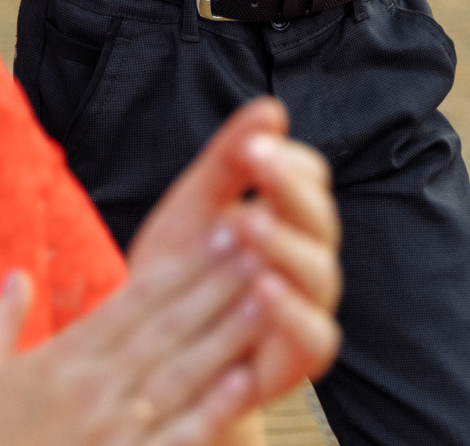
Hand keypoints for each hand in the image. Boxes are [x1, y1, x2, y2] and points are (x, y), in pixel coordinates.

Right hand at [0, 261, 263, 445]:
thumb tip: (16, 276)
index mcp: (61, 362)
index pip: (136, 301)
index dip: (184, 264)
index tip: (223, 228)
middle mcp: (92, 392)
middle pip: (169, 326)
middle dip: (220, 283)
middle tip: (266, 240)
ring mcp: (110, 435)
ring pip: (182, 375)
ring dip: (229, 334)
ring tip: (271, 296)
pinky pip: (174, 440)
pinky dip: (212, 411)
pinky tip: (247, 382)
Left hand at [125, 100, 341, 402]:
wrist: (148, 358)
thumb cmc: (177, 277)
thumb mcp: (193, 209)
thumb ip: (228, 160)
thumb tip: (270, 109)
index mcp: (287, 222)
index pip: (308, 178)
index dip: (285, 160)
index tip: (252, 145)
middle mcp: (305, 263)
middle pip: (321, 219)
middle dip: (289, 188)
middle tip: (256, 163)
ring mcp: (305, 312)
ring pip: (320, 274)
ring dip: (287, 245)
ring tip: (251, 221)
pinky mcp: (297, 361)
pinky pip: (314, 338)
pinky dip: (292, 314)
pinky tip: (261, 288)